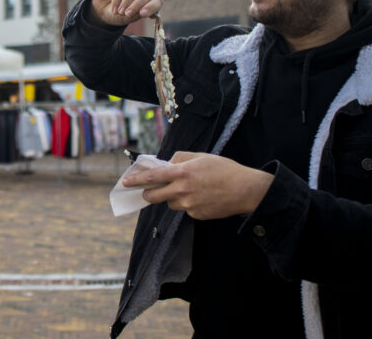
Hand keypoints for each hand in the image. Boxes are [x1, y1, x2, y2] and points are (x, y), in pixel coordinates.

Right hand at [90, 0, 162, 26]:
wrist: (104, 10)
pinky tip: (114, 9)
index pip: (157, 0)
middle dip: (138, 3)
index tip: (142, 14)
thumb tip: (142, 11)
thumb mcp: (130, 17)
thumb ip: (137, 13)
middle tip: (128, 14)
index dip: (151, 7)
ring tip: (120, 12)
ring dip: (128, 0)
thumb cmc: (121, 14)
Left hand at [122, 151, 273, 219]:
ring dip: (172, 197)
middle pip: (154, 195)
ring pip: (170, 203)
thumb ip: (181, 158)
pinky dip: (187, 203)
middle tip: (147, 191)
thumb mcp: (202, 156)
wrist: (245, 190)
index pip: (152, 176)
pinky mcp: (196, 215)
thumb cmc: (225, 170)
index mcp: (183, 172)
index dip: (136, 179)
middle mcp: (182, 190)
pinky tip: (202, 197)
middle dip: (148, 193)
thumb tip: (167, 163)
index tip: (125, 181)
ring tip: (189, 189)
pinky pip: (184, 209)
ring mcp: (189, 205)